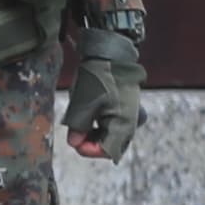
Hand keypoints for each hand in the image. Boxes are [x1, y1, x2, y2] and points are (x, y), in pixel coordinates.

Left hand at [66, 31, 143, 161]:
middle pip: (108, 144)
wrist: (111, 53)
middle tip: (74, 129)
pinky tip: (88, 111)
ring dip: (92, 131)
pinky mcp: (125, 109)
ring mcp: (129, 116)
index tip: (73, 140)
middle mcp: (131, 124)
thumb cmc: (98, 76)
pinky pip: (111, 124)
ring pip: (108, 135)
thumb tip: (74, 143)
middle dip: (89, 140)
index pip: (106, 151)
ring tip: (80, 116)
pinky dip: (97, 123)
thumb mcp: (83, 103)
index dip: (87, 149)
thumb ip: (78, 126)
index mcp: (124, 125)